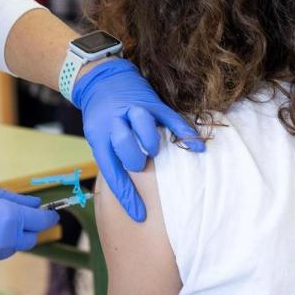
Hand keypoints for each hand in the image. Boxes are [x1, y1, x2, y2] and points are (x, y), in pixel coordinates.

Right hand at [0, 180, 58, 273]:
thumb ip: (15, 200)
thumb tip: (35, 205)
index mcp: (8, 218)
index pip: (40, 222)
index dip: (48, 217)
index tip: (51, 213)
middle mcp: (3, 241)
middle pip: (29, 239)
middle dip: (27, 228)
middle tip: (16, 216)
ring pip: (9, 248)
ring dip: (5, 237)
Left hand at [73, 58, 204, 221]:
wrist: (101, 78)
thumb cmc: (101, 116)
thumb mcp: (97, 136)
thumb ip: (112, 158)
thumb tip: (130, 192)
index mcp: (99, 135)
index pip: (111, 170)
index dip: (127, 195)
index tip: (140, 215)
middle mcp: (115, 121)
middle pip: (126, 147)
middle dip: (134, 161)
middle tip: (140, 164)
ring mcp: (134, 109)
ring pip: (144, 128)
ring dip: (150, 143)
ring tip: (152, 149)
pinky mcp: (152, 102)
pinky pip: (170, 118)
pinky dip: (184, 132)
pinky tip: (196, 147)